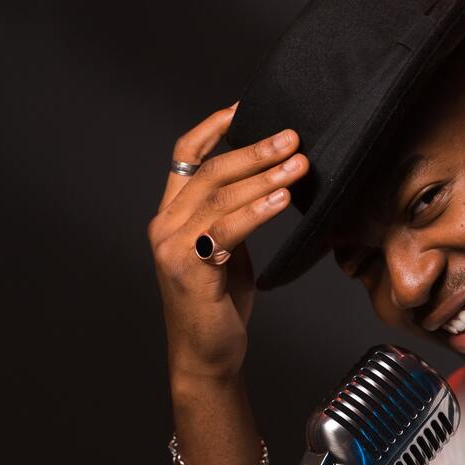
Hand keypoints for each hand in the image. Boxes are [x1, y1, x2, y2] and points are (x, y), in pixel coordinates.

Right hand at [148, 103, 311, 382]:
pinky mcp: (189, 268)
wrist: (206, 356)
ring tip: (299, 164)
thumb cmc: (218, 304)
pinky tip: (282, 199)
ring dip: (265, 176)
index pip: (185, 156)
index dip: (213, 129)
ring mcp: (173, 246)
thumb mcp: (226, 251)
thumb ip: (234, 217)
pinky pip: (227, 229)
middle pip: (211, 172)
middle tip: (293, 139)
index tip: (244, 108)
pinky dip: (257, 210)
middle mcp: (165, 225)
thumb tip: (271, 182)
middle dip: (256, 150)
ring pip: (221, 196)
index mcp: (171, 215)